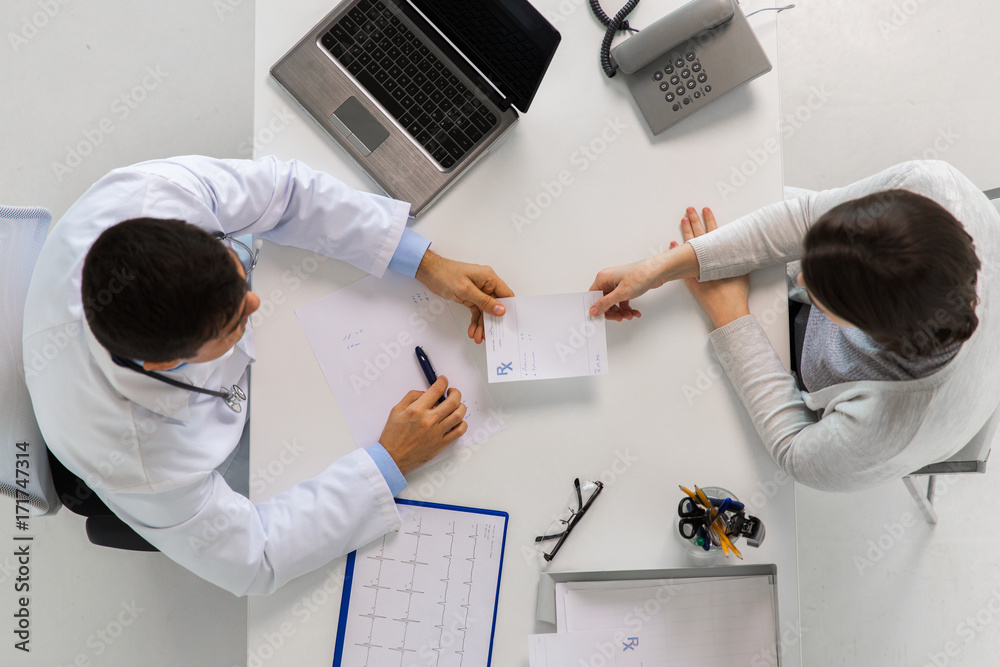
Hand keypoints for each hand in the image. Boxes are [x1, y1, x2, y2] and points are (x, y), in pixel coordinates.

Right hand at [378, 376, 467, 474]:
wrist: (392, 457)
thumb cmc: (393, 435)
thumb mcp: (396, 410)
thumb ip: (411, 397)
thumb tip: (425, 392)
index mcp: (417, 410)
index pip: (436, 390)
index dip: (443, 381)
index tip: (443, 381)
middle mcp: (429, 420)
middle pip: (453, 401)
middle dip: (455, 392)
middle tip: (452, 392)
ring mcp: (437, 432)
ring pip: (459, 415)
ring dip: (461, 406)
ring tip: (456, 405)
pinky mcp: (441, 444)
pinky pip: (459, 431)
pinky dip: (462, 424)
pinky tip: (457, 421)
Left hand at [416, 250, 513, 342]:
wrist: (429, 272)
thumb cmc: (446, 274)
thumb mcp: (466, 290)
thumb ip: (484, 301)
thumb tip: (501, 310)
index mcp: (489, 278)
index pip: (506, 294)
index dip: (508, 308)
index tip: (507, 323)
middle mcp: (486, 284)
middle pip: (495, 306)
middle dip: (492, 321)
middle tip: (490, 334)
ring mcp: (478, 291)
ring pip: (485, 311)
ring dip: (482, 324)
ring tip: (479, 336)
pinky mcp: (470, 297)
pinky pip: (477, 311)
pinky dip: (475, 321)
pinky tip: (473, 330)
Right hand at [588, 236, 700, 320]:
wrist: (657, 270)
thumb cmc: (640, 275)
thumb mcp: (621, 293)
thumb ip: (605, 303)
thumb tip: (593, 310)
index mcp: (602, 278)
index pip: (593, 297)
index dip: (596, 308)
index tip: (602, 317)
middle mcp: (608, 280)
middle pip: (603, 301)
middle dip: (612, 312)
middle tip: (620, 318)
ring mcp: (617, 284)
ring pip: (613, 303)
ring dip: (621, 311)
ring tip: (629, 315)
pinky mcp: (625, 287)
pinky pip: (621, 301)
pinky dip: (627, 308)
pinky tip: (634, 312)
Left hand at [677, 207, 749, 328]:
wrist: (728, 310)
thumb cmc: (737, 293)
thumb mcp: (742, 271)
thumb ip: (740, 257)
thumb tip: (743, 248)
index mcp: (720, 255)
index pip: (713, 232)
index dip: (709, 220)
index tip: (705, 209)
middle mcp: (707, 260)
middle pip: (699, 235)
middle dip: (694, 221)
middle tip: (689, 210)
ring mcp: (696, 269)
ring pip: (689, 247)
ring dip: (686, 233)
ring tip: (682, 221)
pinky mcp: (690, 280)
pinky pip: (680, 263)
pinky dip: (676, 253)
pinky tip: (672, 244)